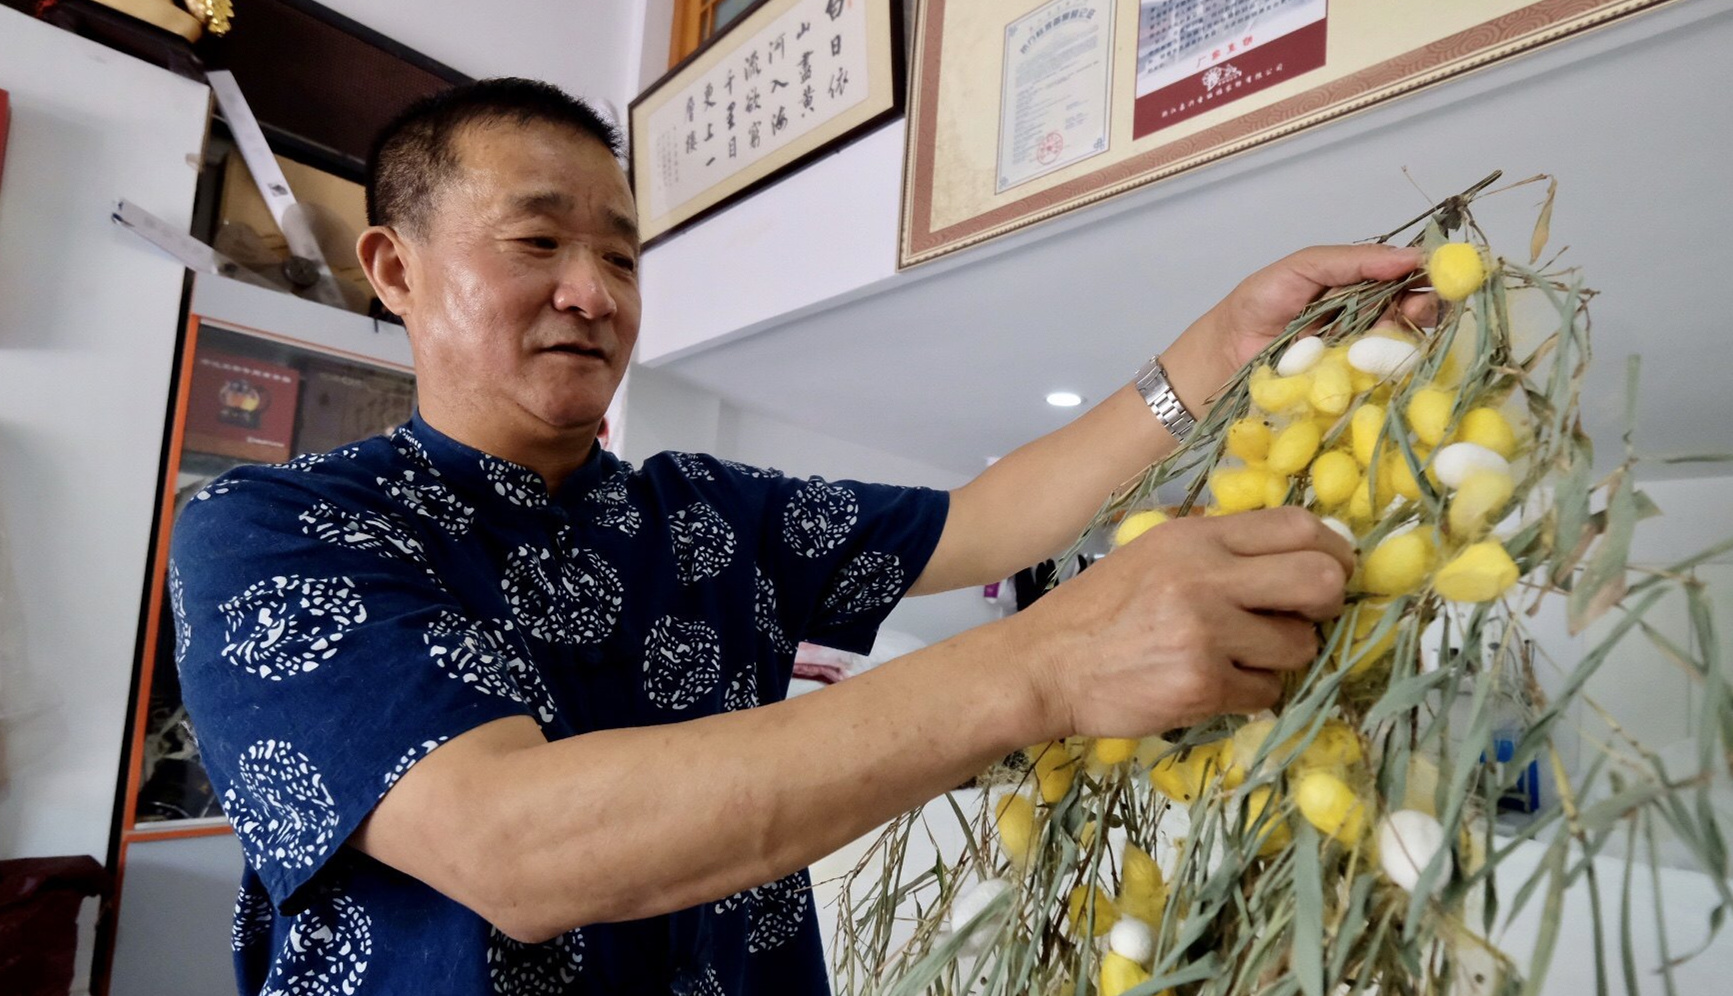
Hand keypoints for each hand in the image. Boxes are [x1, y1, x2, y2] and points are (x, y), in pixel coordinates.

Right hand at [1011, 508, 1353, 739]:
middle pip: (1320, 580)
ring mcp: (1206, 632)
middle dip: (1326, 605)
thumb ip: (1218, 552)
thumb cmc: (1099, 611)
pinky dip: (1251, 693)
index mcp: (1196, 538)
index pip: (1300, 527)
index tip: (1334, 573)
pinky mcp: (1202, 683)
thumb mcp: (1154, 556)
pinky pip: (1266, 692)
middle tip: (1304, 620)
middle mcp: (1205, 576)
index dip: (1334, 552)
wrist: (1044, 665)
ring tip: (1241, 658)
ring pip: (1299, 646)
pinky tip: (1215, 685)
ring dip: (1282, 658)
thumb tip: (1302, 557)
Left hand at [1160, 244, 1433, 412]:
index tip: (1436, 273)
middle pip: (1414, 312)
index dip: (1426, 275)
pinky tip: (1380, 361)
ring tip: (1392, 331)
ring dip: (1404, 337)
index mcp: (1361, 286)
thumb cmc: (1259, 303)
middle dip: (1423, 307)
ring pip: (1402, 345)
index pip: (1406, 278)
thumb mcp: (1303, 267)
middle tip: (1419, 307)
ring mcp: (1362, 354)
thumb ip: (1351, 260)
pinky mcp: (1350, 386)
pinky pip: (1379, 377)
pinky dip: (1384, 368)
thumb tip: (1408, 256)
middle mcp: (1369, 319)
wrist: (1224, 351)